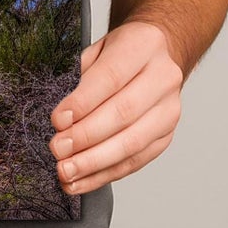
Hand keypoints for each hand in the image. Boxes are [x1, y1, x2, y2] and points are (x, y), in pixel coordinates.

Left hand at [48, 20, 182, 193]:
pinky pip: (136, 161)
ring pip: (132, 143)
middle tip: (58, 149)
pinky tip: (82, 180)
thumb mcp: (98, 48)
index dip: (83, 102)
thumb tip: (64, 117)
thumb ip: (81, 75)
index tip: (58, 120)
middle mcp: (163, 78)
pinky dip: (106, 174)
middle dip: (86, 136)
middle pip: (123, 113)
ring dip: (95, 162)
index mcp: (143, 46)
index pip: (112, 77)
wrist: (156, 53)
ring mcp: (169, 110)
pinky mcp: (166, 136)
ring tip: (67, 171)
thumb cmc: (122, 52)